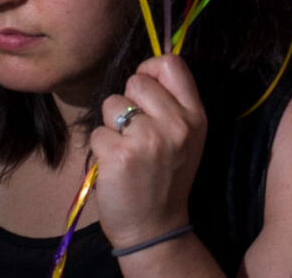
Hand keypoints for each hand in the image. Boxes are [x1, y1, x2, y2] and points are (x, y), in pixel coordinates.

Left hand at [89, 55, 206, 251]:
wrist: (155, 229)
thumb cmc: (166, 178)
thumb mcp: (186, 138)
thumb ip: (173, 103)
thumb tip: (146, 69)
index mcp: (195, 116)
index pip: (172, 63)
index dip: (151, 69)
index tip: (144, 90)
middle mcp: (175, 124)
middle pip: (136, 80)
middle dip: (128, 101)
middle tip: (135, 131)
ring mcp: (147, 139)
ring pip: (111, 103)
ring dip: (111, 125)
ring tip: (126, 149)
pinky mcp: (118, 155)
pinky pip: (96, 133)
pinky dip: (100, 149)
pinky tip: (115, 167)